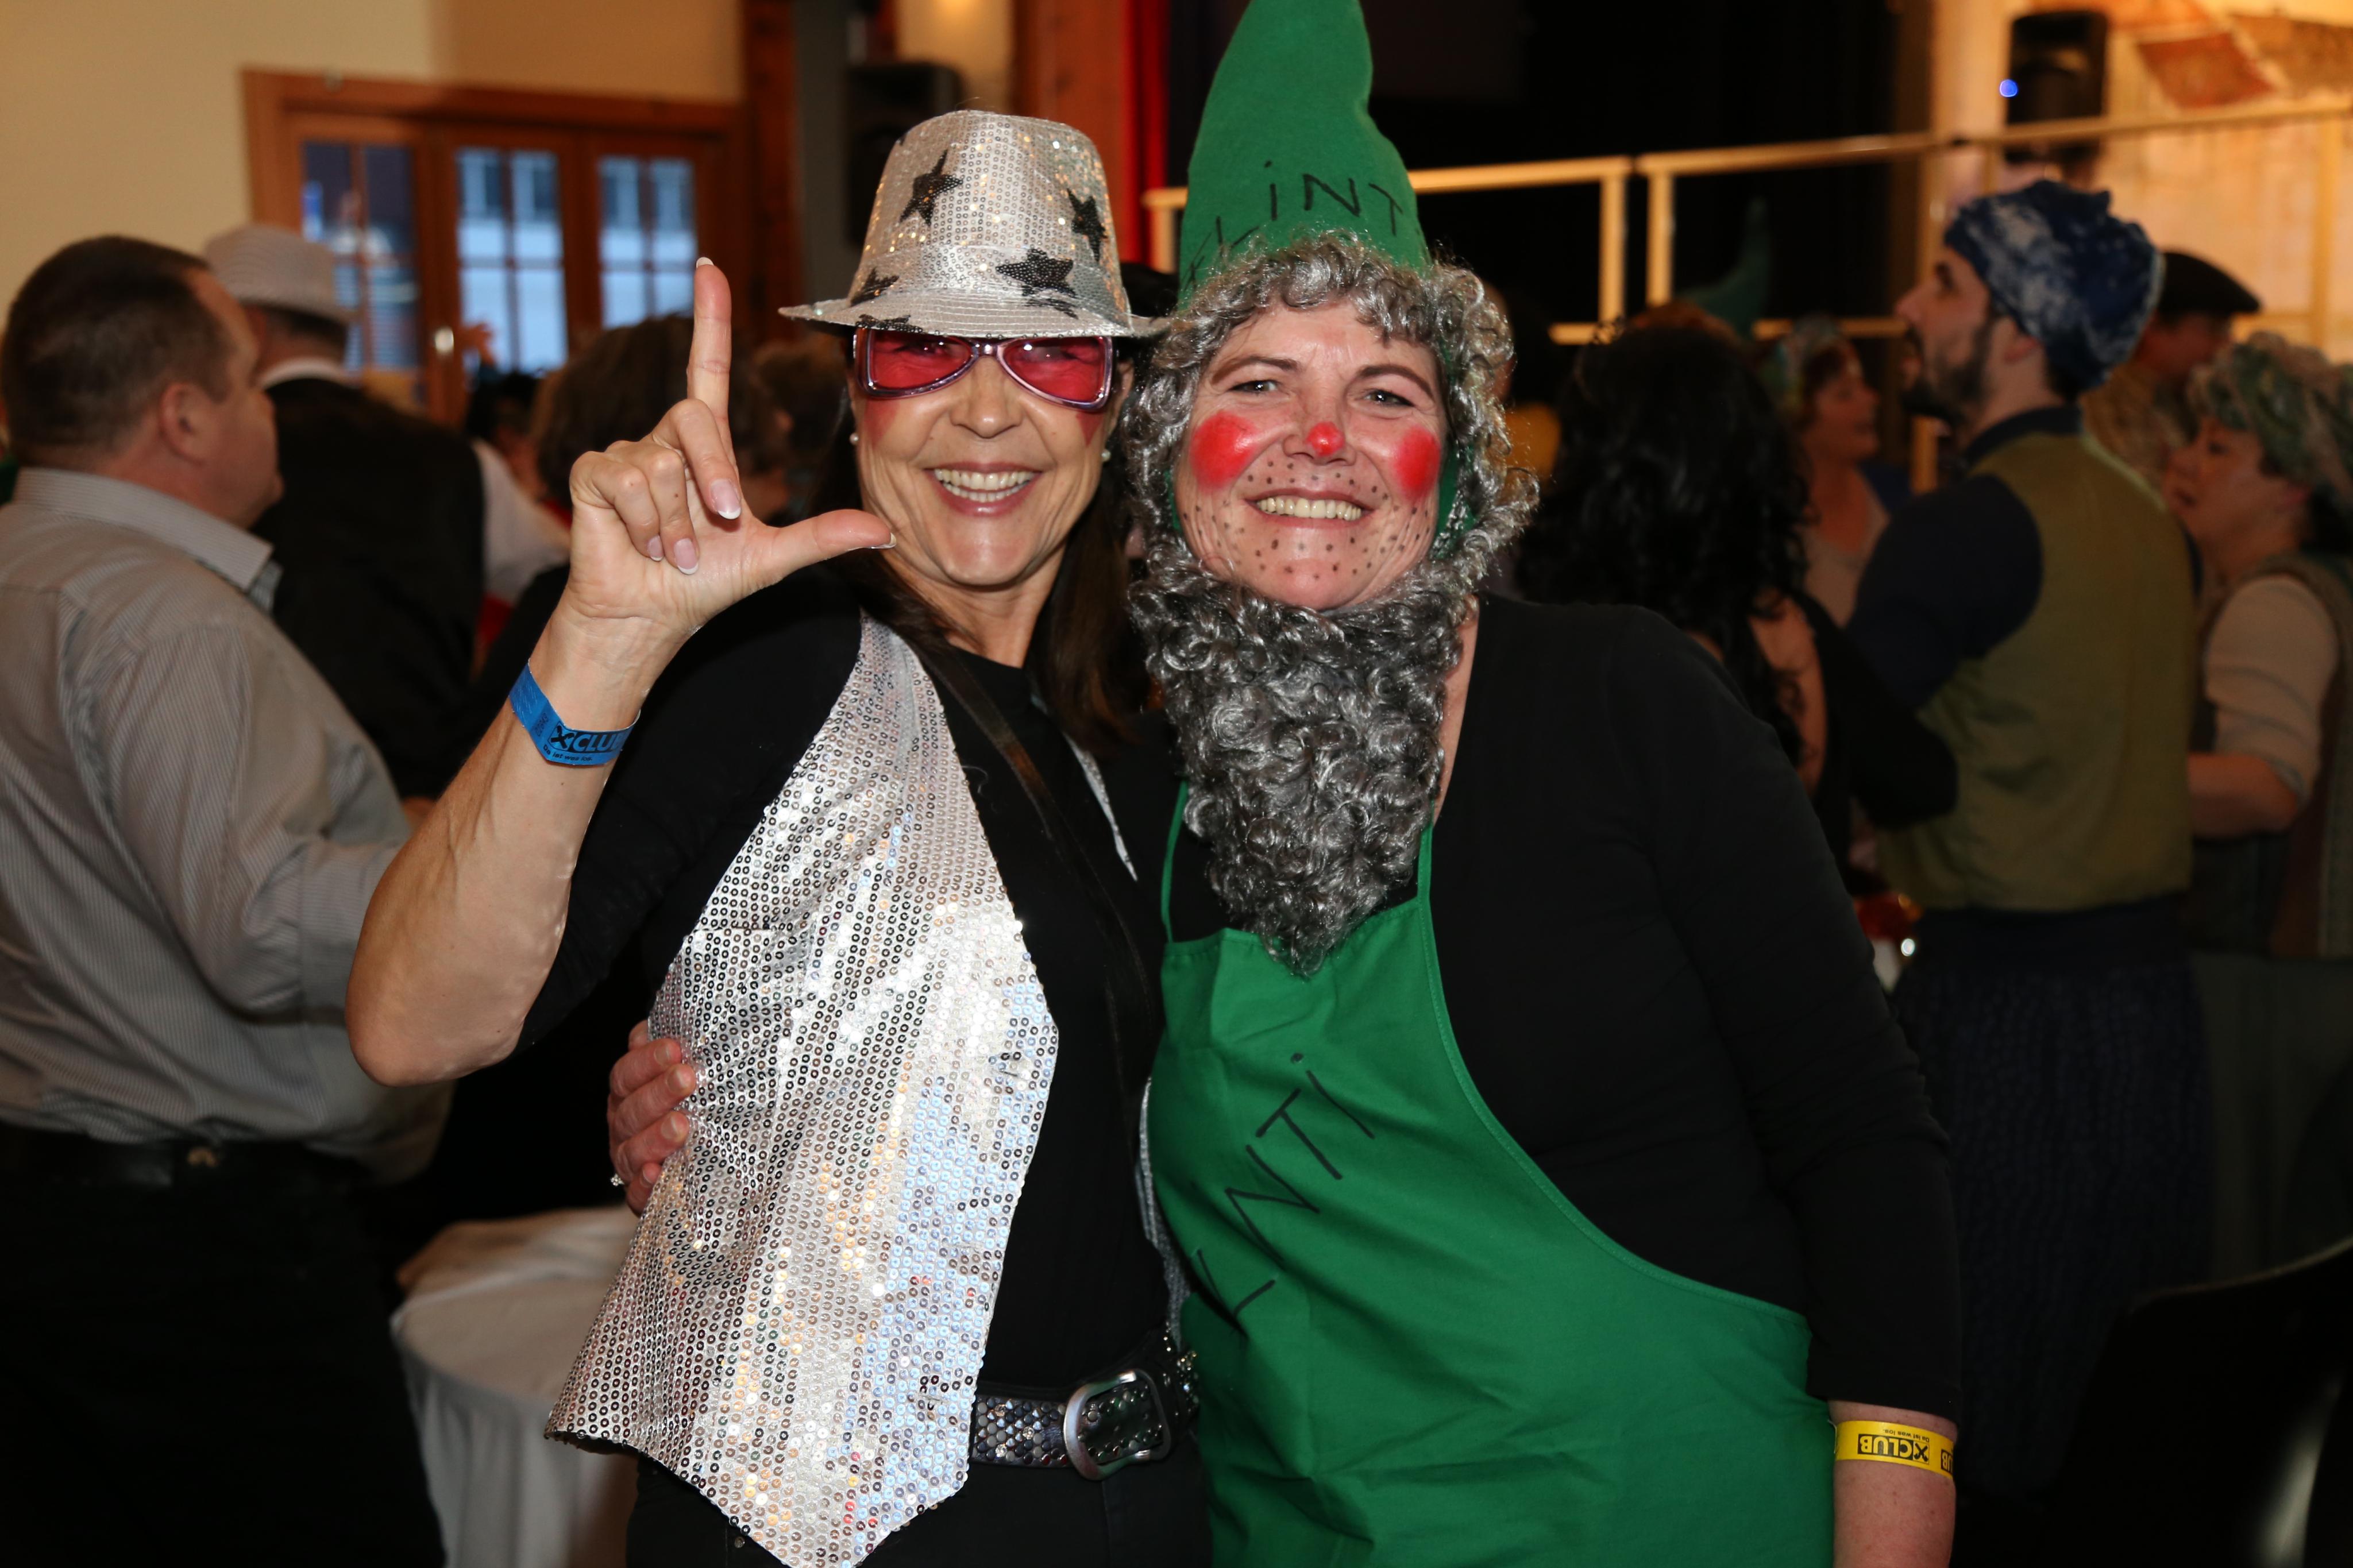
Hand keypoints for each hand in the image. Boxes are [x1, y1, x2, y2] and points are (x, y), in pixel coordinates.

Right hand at [557, 261, 892, 656]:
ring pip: (661, 464)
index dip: (710, 318)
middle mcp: (665, 439)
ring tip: (674, 552)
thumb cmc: (705, 584)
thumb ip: (824, 537)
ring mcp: (625, 453)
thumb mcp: (773, 558)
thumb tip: (887, 533)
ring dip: (677, 522)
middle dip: (716, 475)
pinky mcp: (592, 473)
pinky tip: (644, 546)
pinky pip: (627, 480)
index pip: (708, 367)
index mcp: (706, 447)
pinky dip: (646, 523)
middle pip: (696, 421)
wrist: (653, 615)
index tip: (709, 267)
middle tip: (723, 522)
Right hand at [607, 1019, 696, 1212]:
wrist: (714, 1167)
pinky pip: (634, 1194)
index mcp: (632, 1092)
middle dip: (658, 1092)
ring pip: (630, 1148)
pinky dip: (643, 1184)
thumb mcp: (699, 1079)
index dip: (647, 1059)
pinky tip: (656, 1173)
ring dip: (654, 1136)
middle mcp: (625, 1124)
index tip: (676, 1048)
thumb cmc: (705, 1108)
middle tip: (687, 1079)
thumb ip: (691, 1052)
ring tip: (681, 1125)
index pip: (628, 1072)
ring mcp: (630, 1160)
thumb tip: (709, 1013)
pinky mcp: (641, 1196)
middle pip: (630, 1107)